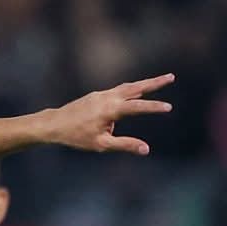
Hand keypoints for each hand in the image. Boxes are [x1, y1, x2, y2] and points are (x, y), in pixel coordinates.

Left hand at [35, 73, 174, 156]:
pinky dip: (131, 89)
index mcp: (110, 110)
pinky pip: (119, 90)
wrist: (55, 124)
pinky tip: (137, 92)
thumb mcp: (101, 145)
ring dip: (145, 84)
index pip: (137, 107)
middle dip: (154, 82)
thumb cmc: (77, 136)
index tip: (169, 107)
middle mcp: (107, 98)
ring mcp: (102, 94)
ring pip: (128, 87)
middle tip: (171, 76)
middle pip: (136, 88)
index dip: (154, 107)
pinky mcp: (98, 95)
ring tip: (160, 81)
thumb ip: (125, 145)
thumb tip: (146, 149)